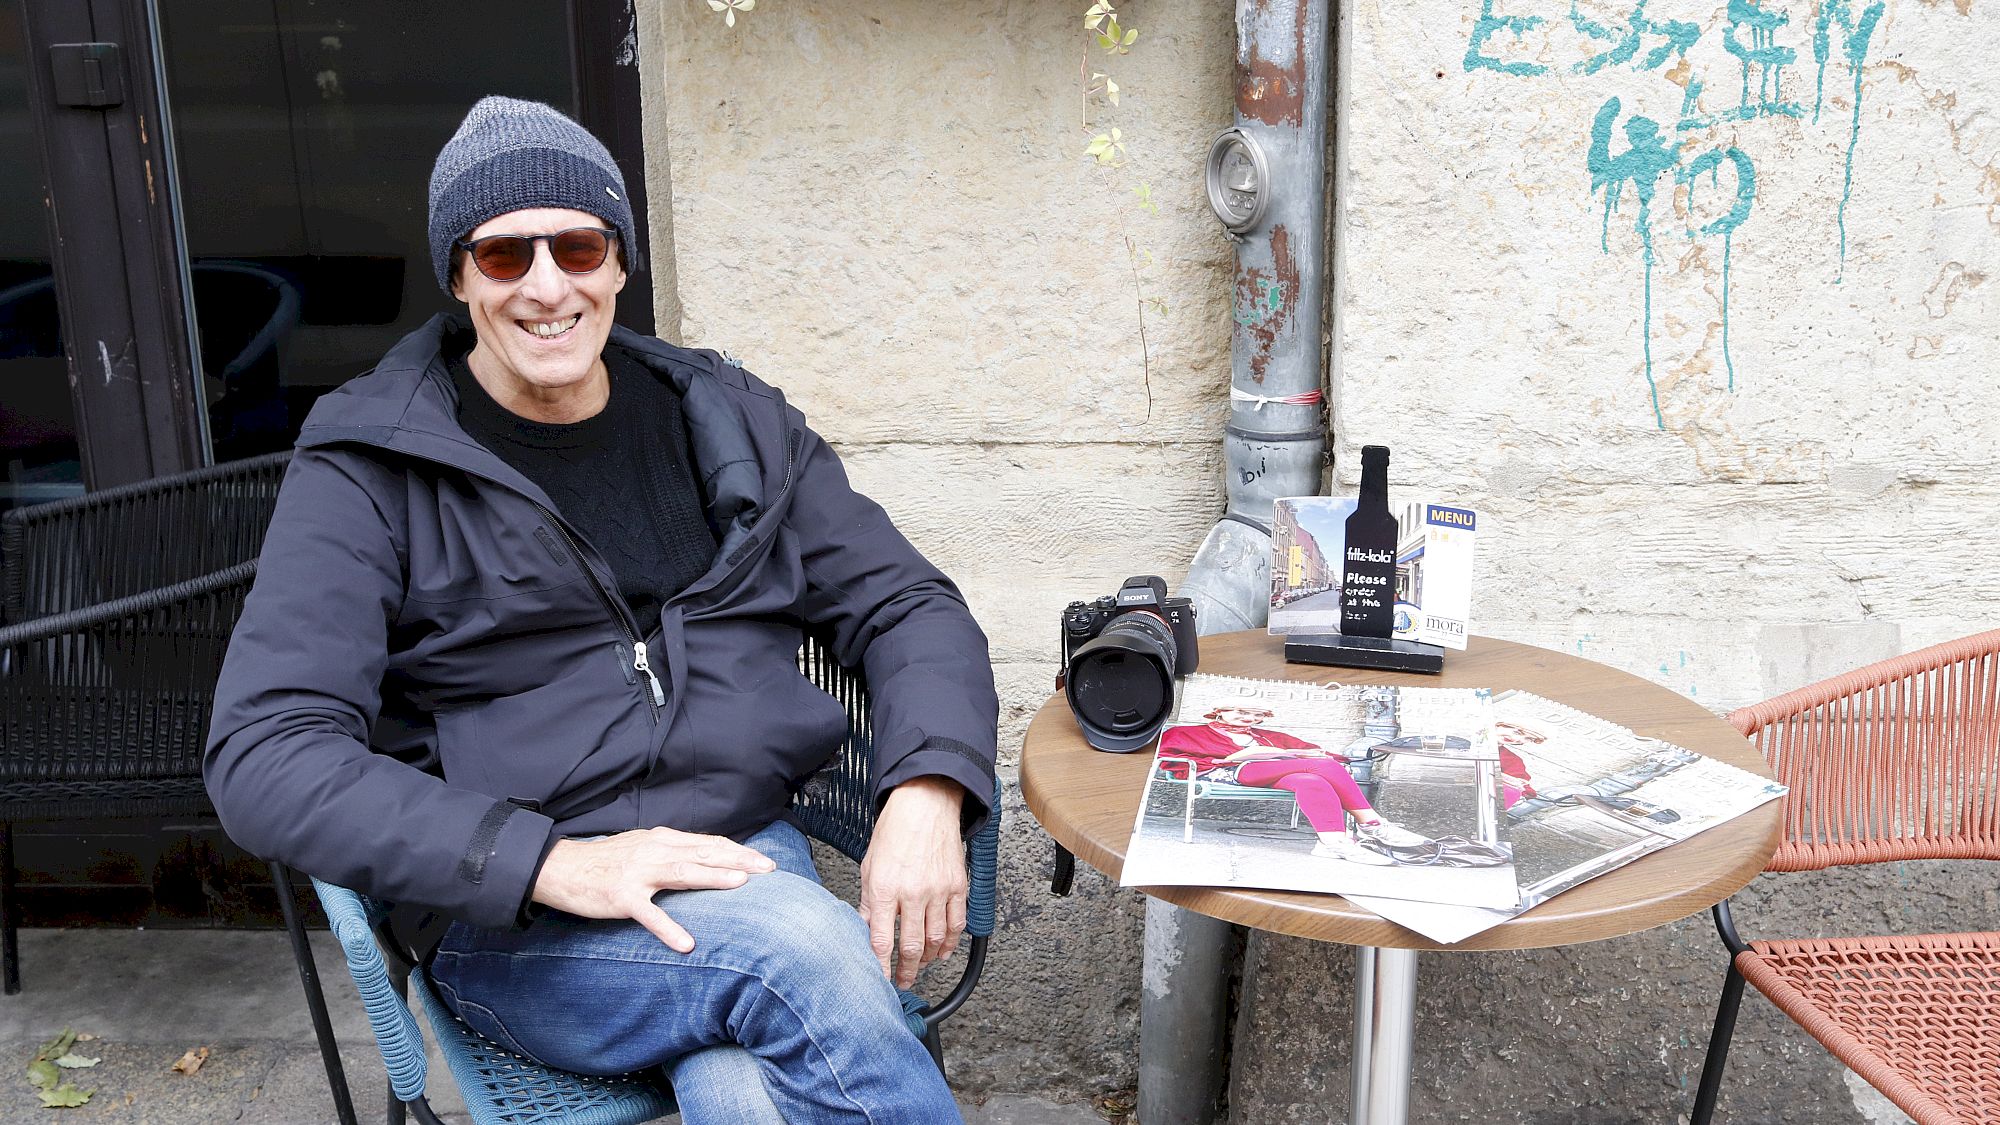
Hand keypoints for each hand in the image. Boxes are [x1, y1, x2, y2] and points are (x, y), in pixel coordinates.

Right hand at [530, 828, 775, 952]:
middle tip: (768, 869)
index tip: (763, 861)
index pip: (707, 843)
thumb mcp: (643, 847)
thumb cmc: (606, 861)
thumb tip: (706, 857)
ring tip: (741, 885)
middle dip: (738, 860)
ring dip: (713, 877)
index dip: (737, 851)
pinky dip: (668, 928)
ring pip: (682, 873)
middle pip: (703, 853)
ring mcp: (638, 873)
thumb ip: (673, 851)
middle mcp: (654, 851)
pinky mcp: (622, 897)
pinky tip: (687, 943)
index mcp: (662, 840)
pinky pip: (649, 914)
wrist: (561, 868)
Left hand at [858, 777, 966, 989]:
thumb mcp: (869, 866)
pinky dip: (951, 943)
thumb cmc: (895, 830)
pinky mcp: (957, 886)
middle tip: (903, 981)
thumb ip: (869, 902)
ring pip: (937, 940)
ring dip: (929, 960)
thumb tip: (866, 931)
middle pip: (912, 946)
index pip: (882, 941)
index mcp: (885, 888)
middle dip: (907, 971)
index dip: (881, 968)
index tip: (879, 983)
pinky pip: (957, 924)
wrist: (926, 803)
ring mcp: (938, 890)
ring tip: (921, 967)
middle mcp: (912, 892)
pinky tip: (944, 951)